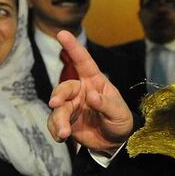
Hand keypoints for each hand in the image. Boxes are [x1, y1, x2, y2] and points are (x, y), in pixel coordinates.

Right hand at [47, 30, 133, 151]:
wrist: (115, 142)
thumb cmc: (119, 120)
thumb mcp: (118, 112)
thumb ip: (106, 104)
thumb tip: (91, 96)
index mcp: (95, 82)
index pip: (83, 62)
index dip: (73, 47)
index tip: (62, 33)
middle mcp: (80, 91)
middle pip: (64, 87)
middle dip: (59, 94)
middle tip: (55, 103)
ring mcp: (72, 106)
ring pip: (58, 108)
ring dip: (58, 119)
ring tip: (64, 133)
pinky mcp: (65, 121)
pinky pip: (55, 123)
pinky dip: (55, 130)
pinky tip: (61, 137)